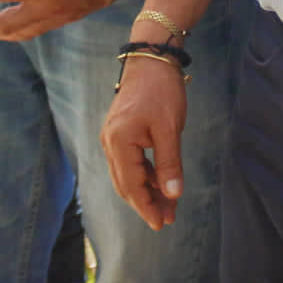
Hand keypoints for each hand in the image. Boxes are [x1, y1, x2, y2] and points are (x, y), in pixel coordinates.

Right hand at [100, 54, 187, 229]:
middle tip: (169, 219)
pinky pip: (130, 162)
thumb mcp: (169, 129)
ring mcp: (113, 137)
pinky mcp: (120, 133)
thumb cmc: (162, 90)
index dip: (146, 207)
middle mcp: (110, 142)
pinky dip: (145, 174)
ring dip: (147, 190)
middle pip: (126, 184)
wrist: (152, 58)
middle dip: (147, 203)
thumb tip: (173, 194)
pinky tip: (161, 182)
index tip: (161, 224)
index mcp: (119, 142)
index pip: (132, 186)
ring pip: (128, 175)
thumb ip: (169, 163)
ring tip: (169, 204)